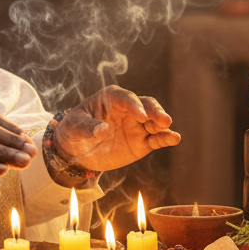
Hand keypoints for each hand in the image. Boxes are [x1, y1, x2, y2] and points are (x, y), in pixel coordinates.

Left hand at [52, 86, 179, 175]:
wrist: (77, 152)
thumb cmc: (73, 132)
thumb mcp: (74, 128)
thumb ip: (86, 128)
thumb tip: (102, 130)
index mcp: (111, 98)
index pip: (126, 98)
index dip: (134, 105)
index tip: (140, 115)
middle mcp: (128, 109)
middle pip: (146, 105)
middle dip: (155, 111)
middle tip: (163, 120)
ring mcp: (137, 125)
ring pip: (155, 120)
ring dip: (162, 123)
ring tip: (166, 128)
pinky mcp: (142, 142)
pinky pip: (157, 139)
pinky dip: (166, 138)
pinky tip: (175, 138)